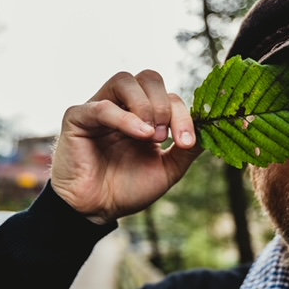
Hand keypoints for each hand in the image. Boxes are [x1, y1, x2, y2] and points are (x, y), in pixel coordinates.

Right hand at [50, 70, 202, 223]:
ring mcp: (99, 108)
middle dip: (165, 105)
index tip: (187, 141)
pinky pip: (101, 106)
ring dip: (146, 106)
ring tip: (151, 136)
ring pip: (125, 80)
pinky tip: (140, 135)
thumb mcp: (168, 169)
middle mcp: (122, 106)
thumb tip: (211, 129)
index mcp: (144, 114)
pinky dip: (125, 118)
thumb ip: (188, 150)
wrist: (98, 210)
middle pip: (149, 77)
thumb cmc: (129, 188)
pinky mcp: (77, 118)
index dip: (183, 114)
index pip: (169, 96)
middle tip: (165, 136)